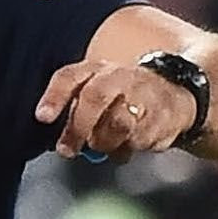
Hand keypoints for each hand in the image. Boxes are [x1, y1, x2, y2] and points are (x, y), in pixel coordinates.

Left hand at [34, 58, 198, 160]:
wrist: (174, 88)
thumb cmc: (124, 93)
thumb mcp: (97, 88)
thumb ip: (76, 110)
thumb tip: (62, 142)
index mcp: (97, 69)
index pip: (70, 76)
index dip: (54, 96)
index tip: (43, 117)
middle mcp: (120, 76)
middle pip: (95, 97)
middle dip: (78, 127)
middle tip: (68, 150)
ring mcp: (143, 95)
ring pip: (118, 124)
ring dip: (105, 143)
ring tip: (104, 145)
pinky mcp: (163, 116)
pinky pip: (140, 140)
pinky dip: (128, 149)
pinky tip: (128, 144)